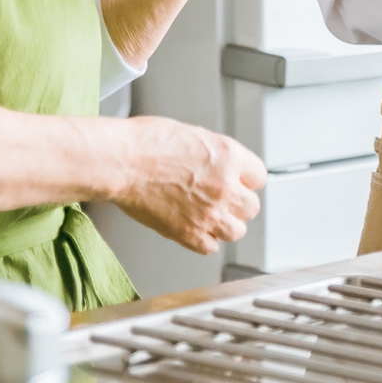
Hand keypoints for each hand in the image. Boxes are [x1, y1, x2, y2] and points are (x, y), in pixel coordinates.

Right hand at [113, 116, 267, 253]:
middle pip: (251, 207)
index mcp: (229, 157)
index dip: (247, 179)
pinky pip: (210, 247)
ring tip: (212, 216)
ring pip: (236, 231)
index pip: (259, 176)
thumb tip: (222, 165)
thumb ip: (217, 155)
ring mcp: (208, 213)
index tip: (241, 182)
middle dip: (239, 203)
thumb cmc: (147, 143)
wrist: (122, 162)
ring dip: (226, 224)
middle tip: (225, 200)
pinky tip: (195, 228)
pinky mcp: (189, 233)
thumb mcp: (195, 135)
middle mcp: (225, 186)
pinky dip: (204, 240)